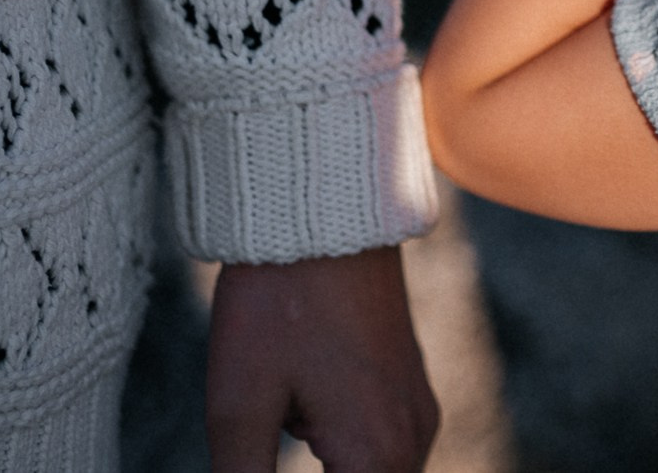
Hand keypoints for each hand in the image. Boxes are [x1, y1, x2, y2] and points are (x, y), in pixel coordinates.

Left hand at [205, 248, 437, 472]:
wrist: (326, 212)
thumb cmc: (278, 304)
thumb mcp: (240, 407)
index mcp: (376, 454)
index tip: (256, 464)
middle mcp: (412, 438)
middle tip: (266, 446)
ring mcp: (417, 407)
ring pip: (376, 472)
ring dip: (335, 468)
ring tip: (288, 421)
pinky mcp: (411, 381)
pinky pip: (385, 444)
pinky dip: (346, 451)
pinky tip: (304, 414)